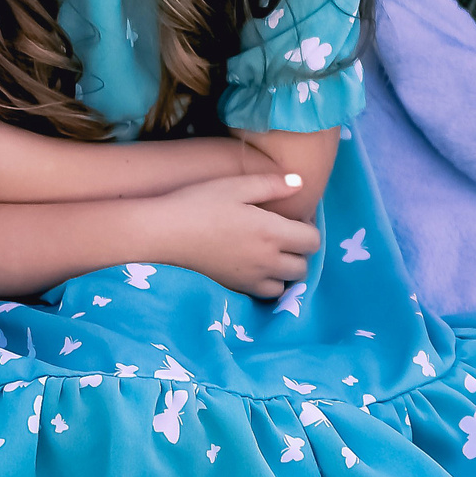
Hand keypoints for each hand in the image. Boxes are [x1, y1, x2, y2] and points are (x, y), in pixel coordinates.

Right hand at [145, 173, 320, 297]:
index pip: (312, 241)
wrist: (163, 233)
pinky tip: (255, 266)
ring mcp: (251, 278)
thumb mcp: (235, 185)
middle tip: (285, 235)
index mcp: (271, 232)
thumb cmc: (198, 203)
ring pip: (287, 284)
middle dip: (300, 251)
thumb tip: (300, 182)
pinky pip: (265, 294)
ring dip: (286, 270)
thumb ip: (272, 184)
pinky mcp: (235, 288)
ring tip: (272, 253)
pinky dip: (268, 283)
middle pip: (303, 266)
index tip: (295, 218)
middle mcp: (266, 260)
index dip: (309, 228)